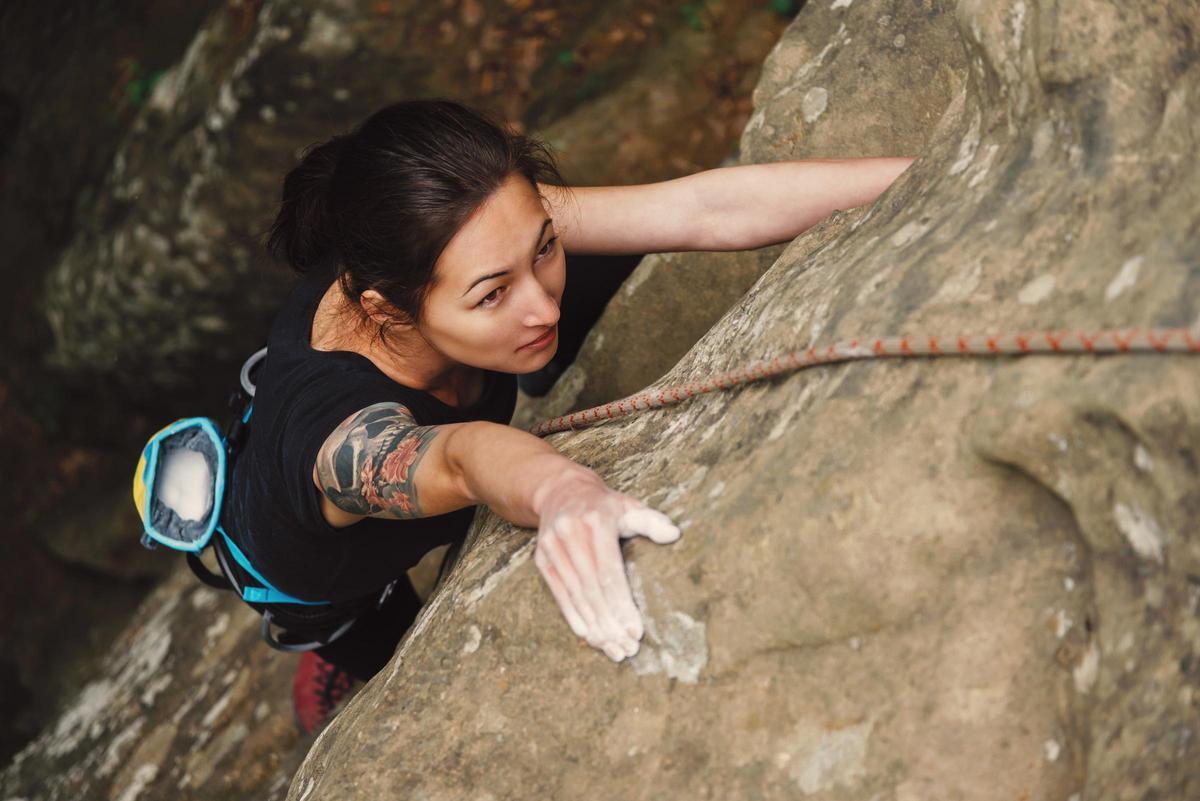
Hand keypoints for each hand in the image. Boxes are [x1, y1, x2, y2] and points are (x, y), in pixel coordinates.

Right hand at [531, 470, 680, 661]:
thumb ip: (651, 521)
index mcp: (596, 521)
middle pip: (592, 589)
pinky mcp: (542, 559)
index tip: (636, 631)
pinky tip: (590, 636)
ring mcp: (552, 547)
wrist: (560, 492)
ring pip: (576, 596)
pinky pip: (559, 594)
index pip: (609, 572)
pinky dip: (574, 617)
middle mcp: (570, 534)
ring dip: (595, 626)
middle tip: (627, 648)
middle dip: (610, 623)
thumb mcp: (628, 506)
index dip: (622, 605)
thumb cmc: (603, 505)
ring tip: (613, 649)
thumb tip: (674, 534)